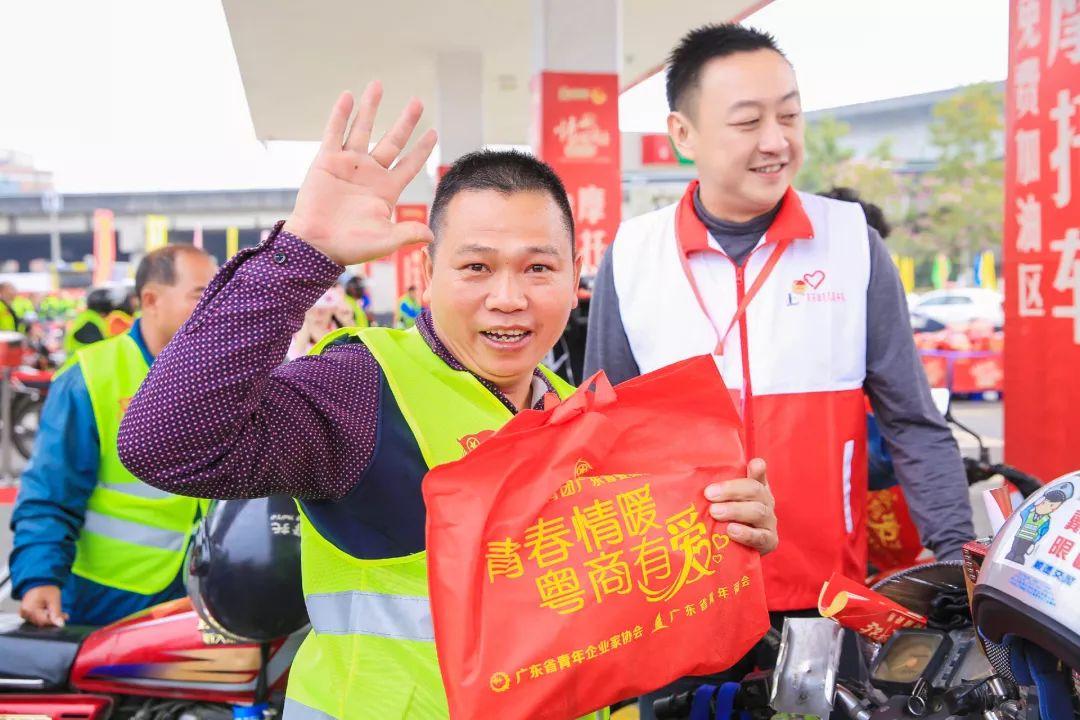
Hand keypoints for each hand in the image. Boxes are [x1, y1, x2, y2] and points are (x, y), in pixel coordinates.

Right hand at [20, 585, 67, 626]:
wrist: (38, 583)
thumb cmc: (46, 589)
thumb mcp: (54, 599)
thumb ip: (56, 613)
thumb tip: (60, 624)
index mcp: (29, 608)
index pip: (44, 621)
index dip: (55, 620)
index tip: (65, 617)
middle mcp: (24, 613)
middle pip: (41, 622)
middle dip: (53, 619)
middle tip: (63, 614)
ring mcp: (24, 614)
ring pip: (39, 622)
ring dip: (49, 618)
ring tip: (55, 610)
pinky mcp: (25, 615)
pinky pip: (36, 620)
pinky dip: (44, 617)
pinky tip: (47, 611)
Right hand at [283, 81, 437, 265]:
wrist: (316, 245)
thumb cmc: (350, 246)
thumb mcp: (384, 240)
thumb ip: (408, 233)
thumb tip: (432, 236)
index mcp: (386, 189)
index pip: (409, 164)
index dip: (422, 149)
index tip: (433, 132)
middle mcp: (370, 173)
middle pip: (392, 140)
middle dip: (405, 121)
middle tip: (417, 101)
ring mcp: (348, 164)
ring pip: (363, 129)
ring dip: (371, 107)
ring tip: (378, 84)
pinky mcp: (326, 161)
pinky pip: (335, 133)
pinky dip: (341, 114)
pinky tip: (348, 96)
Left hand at [703, 458, 777, 554]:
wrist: (737, 552)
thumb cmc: (725, 520)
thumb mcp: (721, 501)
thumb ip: (715, 488)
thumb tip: (696, 472)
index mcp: (756, 488)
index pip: (758, 475)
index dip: (757, 469)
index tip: (754, 464)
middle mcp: (766, 502)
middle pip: (754, 490)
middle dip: (731, 490)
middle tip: (709, 494)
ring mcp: (769, 522)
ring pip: (757, 512)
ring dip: (735, 510)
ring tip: (715, 512)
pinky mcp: (769, 541)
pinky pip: (760, 537)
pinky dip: (745, 534)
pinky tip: (731, 530)